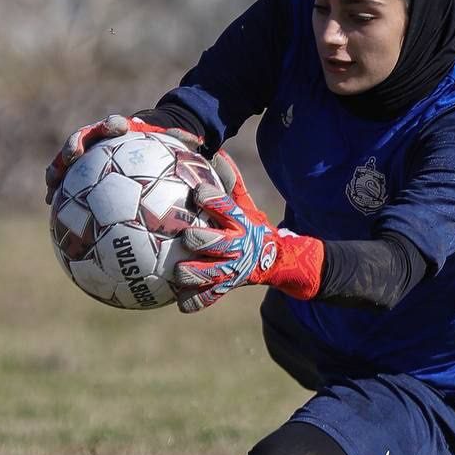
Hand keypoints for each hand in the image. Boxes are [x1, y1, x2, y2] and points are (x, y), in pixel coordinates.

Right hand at [45, 114, 201, 203]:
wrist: (157, 136)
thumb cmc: (169, 141)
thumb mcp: (179, 141)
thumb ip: (184, 142)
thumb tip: (201, 145)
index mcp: (124, 129)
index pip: (115, 124)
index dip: (113, 125)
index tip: (115, 128)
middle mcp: (103, 139)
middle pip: (83, 139)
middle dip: (73, 148)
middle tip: (69, 159)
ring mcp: (93, 153)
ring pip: (70, 160)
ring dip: (58, 171)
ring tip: (50, 189)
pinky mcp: (88, 168)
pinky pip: (72, 181)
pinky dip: (63, 193)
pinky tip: (56, 213)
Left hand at [175, 153, 323, 310]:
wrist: (276, 259)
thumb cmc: (250, 225)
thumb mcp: (245, 203)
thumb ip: (231, 181)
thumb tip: (215, 151)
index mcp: (240, 222)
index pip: (226, 207)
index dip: (213, 200)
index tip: (198, 192)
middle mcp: (236, 246)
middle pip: (218, 244)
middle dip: (202, 240)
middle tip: (187, 237)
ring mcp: (232, 269)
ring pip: (212, 275)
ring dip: (195, 274)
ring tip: (179, 273)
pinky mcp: (226, 286)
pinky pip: (210, 298)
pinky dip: (196, 301)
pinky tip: (181, 303)